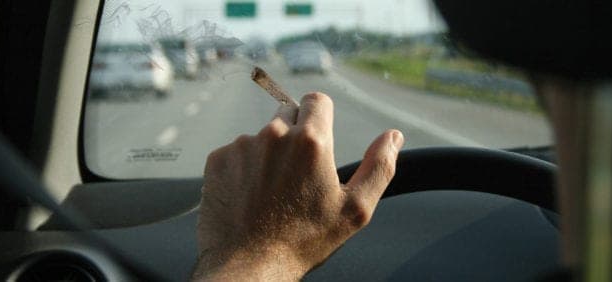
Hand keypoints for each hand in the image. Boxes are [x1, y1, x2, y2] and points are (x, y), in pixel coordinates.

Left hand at [192, 92, 403, 280]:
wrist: (249, 265)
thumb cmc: (303, 240)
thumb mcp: (355, 210)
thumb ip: (379, 166)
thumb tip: (393, 136)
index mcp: (311, 141)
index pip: (317, 100)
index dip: (321, 116)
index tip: (320, 139)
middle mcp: (274, 134)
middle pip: (288, 114)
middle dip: (296, 136)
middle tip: (298, 174)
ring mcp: (242, 146)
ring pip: (261, 136)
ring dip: (268, 154)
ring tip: (272, 192)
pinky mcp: (218, 159)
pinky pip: (236, 152)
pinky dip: (243, 168)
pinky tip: (249, 196)